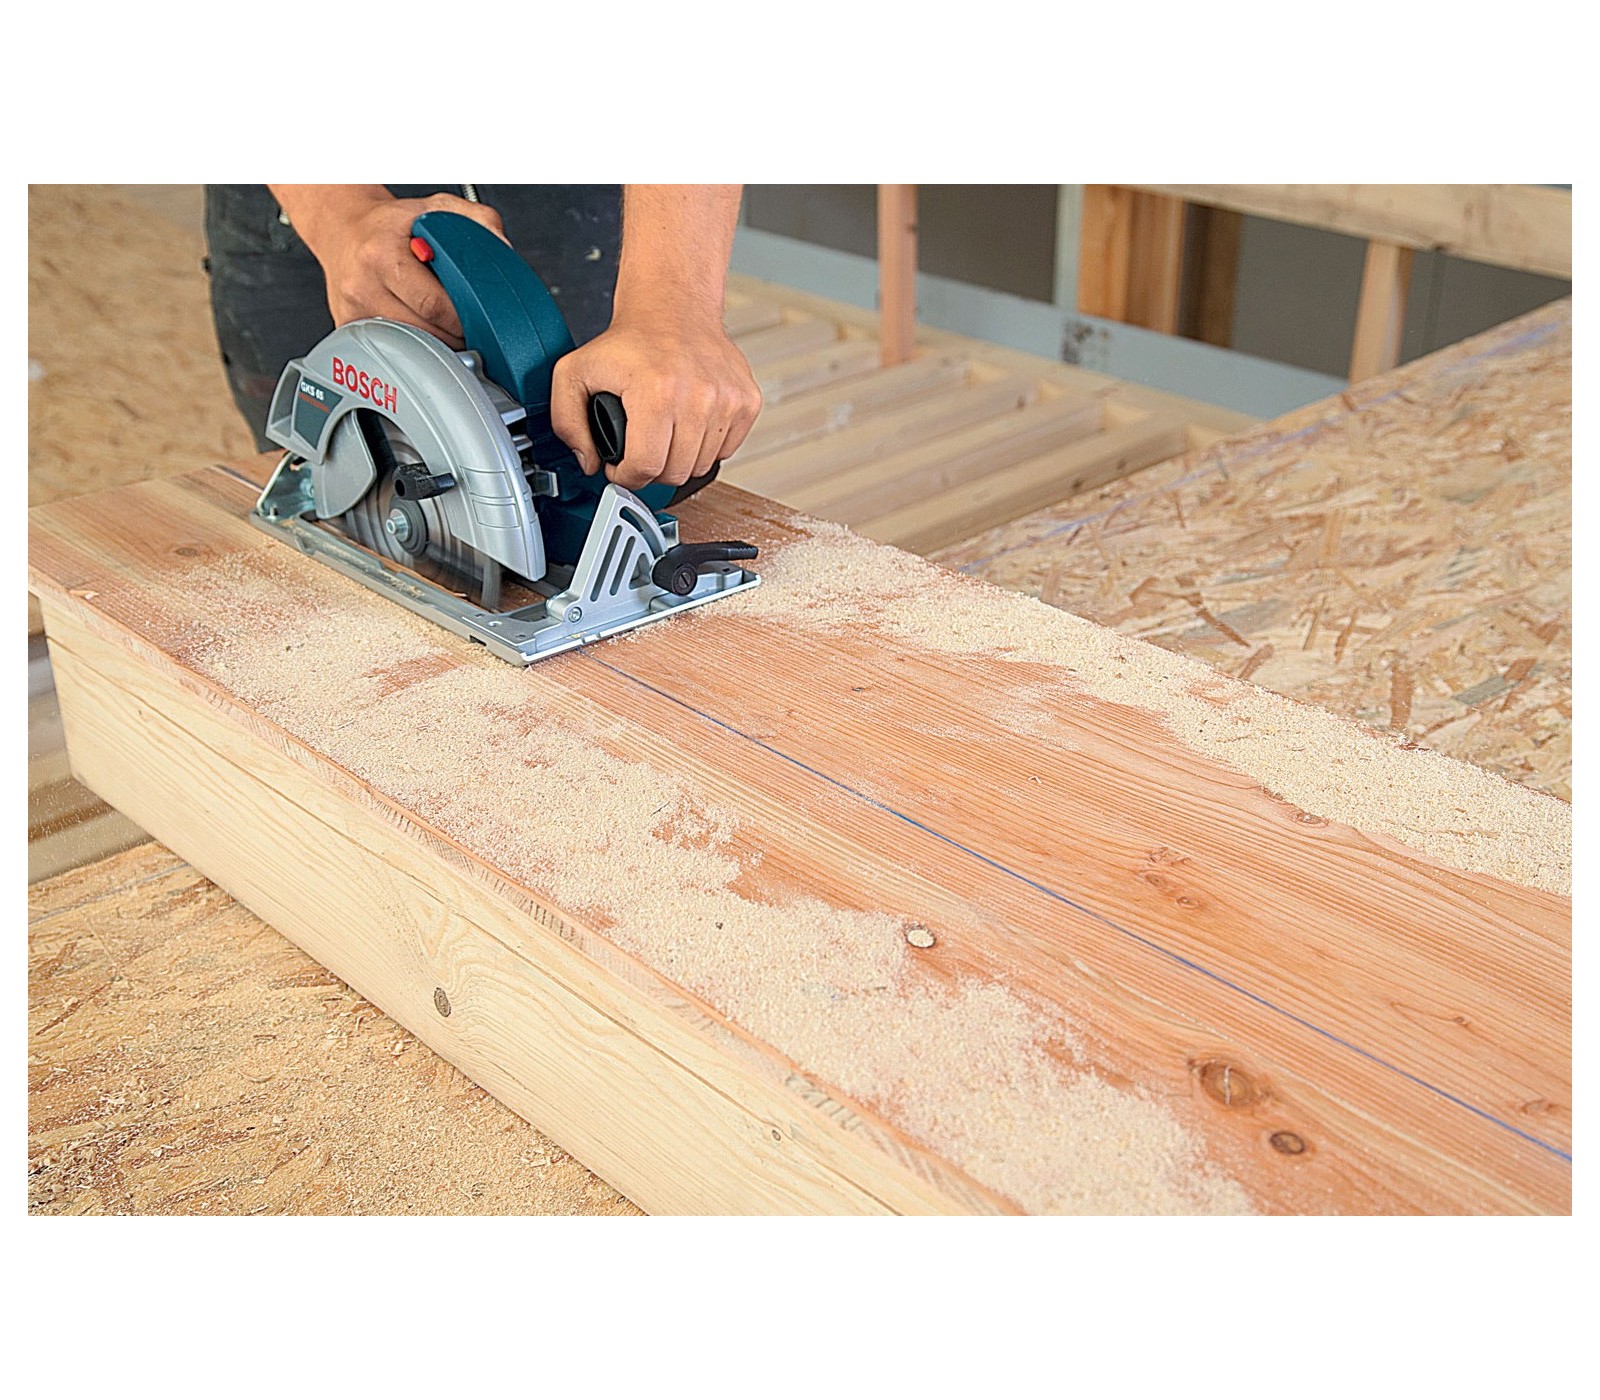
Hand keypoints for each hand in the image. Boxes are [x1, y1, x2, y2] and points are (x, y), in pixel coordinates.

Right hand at [273, 187, 506, 347]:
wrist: (344, 230)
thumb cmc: (391, 224)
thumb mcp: (436, 208)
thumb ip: (477, 221)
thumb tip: (503, 251)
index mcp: (381, 254)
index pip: (432, 304)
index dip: (462, 319)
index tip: (480, 320)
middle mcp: (362, 285)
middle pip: (425, 332)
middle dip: (456, 336)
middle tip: (473, 329)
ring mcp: (353, 312)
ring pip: (411, 348)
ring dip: (440, 345)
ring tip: (452, 330)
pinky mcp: (350, 330)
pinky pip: (394, 350)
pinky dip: (417, 348)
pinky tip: (427, 333)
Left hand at [549, 312, 761, 490]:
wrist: (674, 309)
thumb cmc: (631, 341)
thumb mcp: (574, 372)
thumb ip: (566, 422)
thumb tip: (588, 462)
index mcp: (657, 390)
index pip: (645, 466)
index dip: (626, 475)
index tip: (620, 466)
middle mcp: (698, 395)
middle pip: (674, 472)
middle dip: (651, 469)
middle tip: (640, 449)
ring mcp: (728, 400)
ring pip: (700, 466)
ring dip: (678, 458)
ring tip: (663, 433)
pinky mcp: (747, 402)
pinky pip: (725, 451)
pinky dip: (705, 447)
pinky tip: (688, 424)